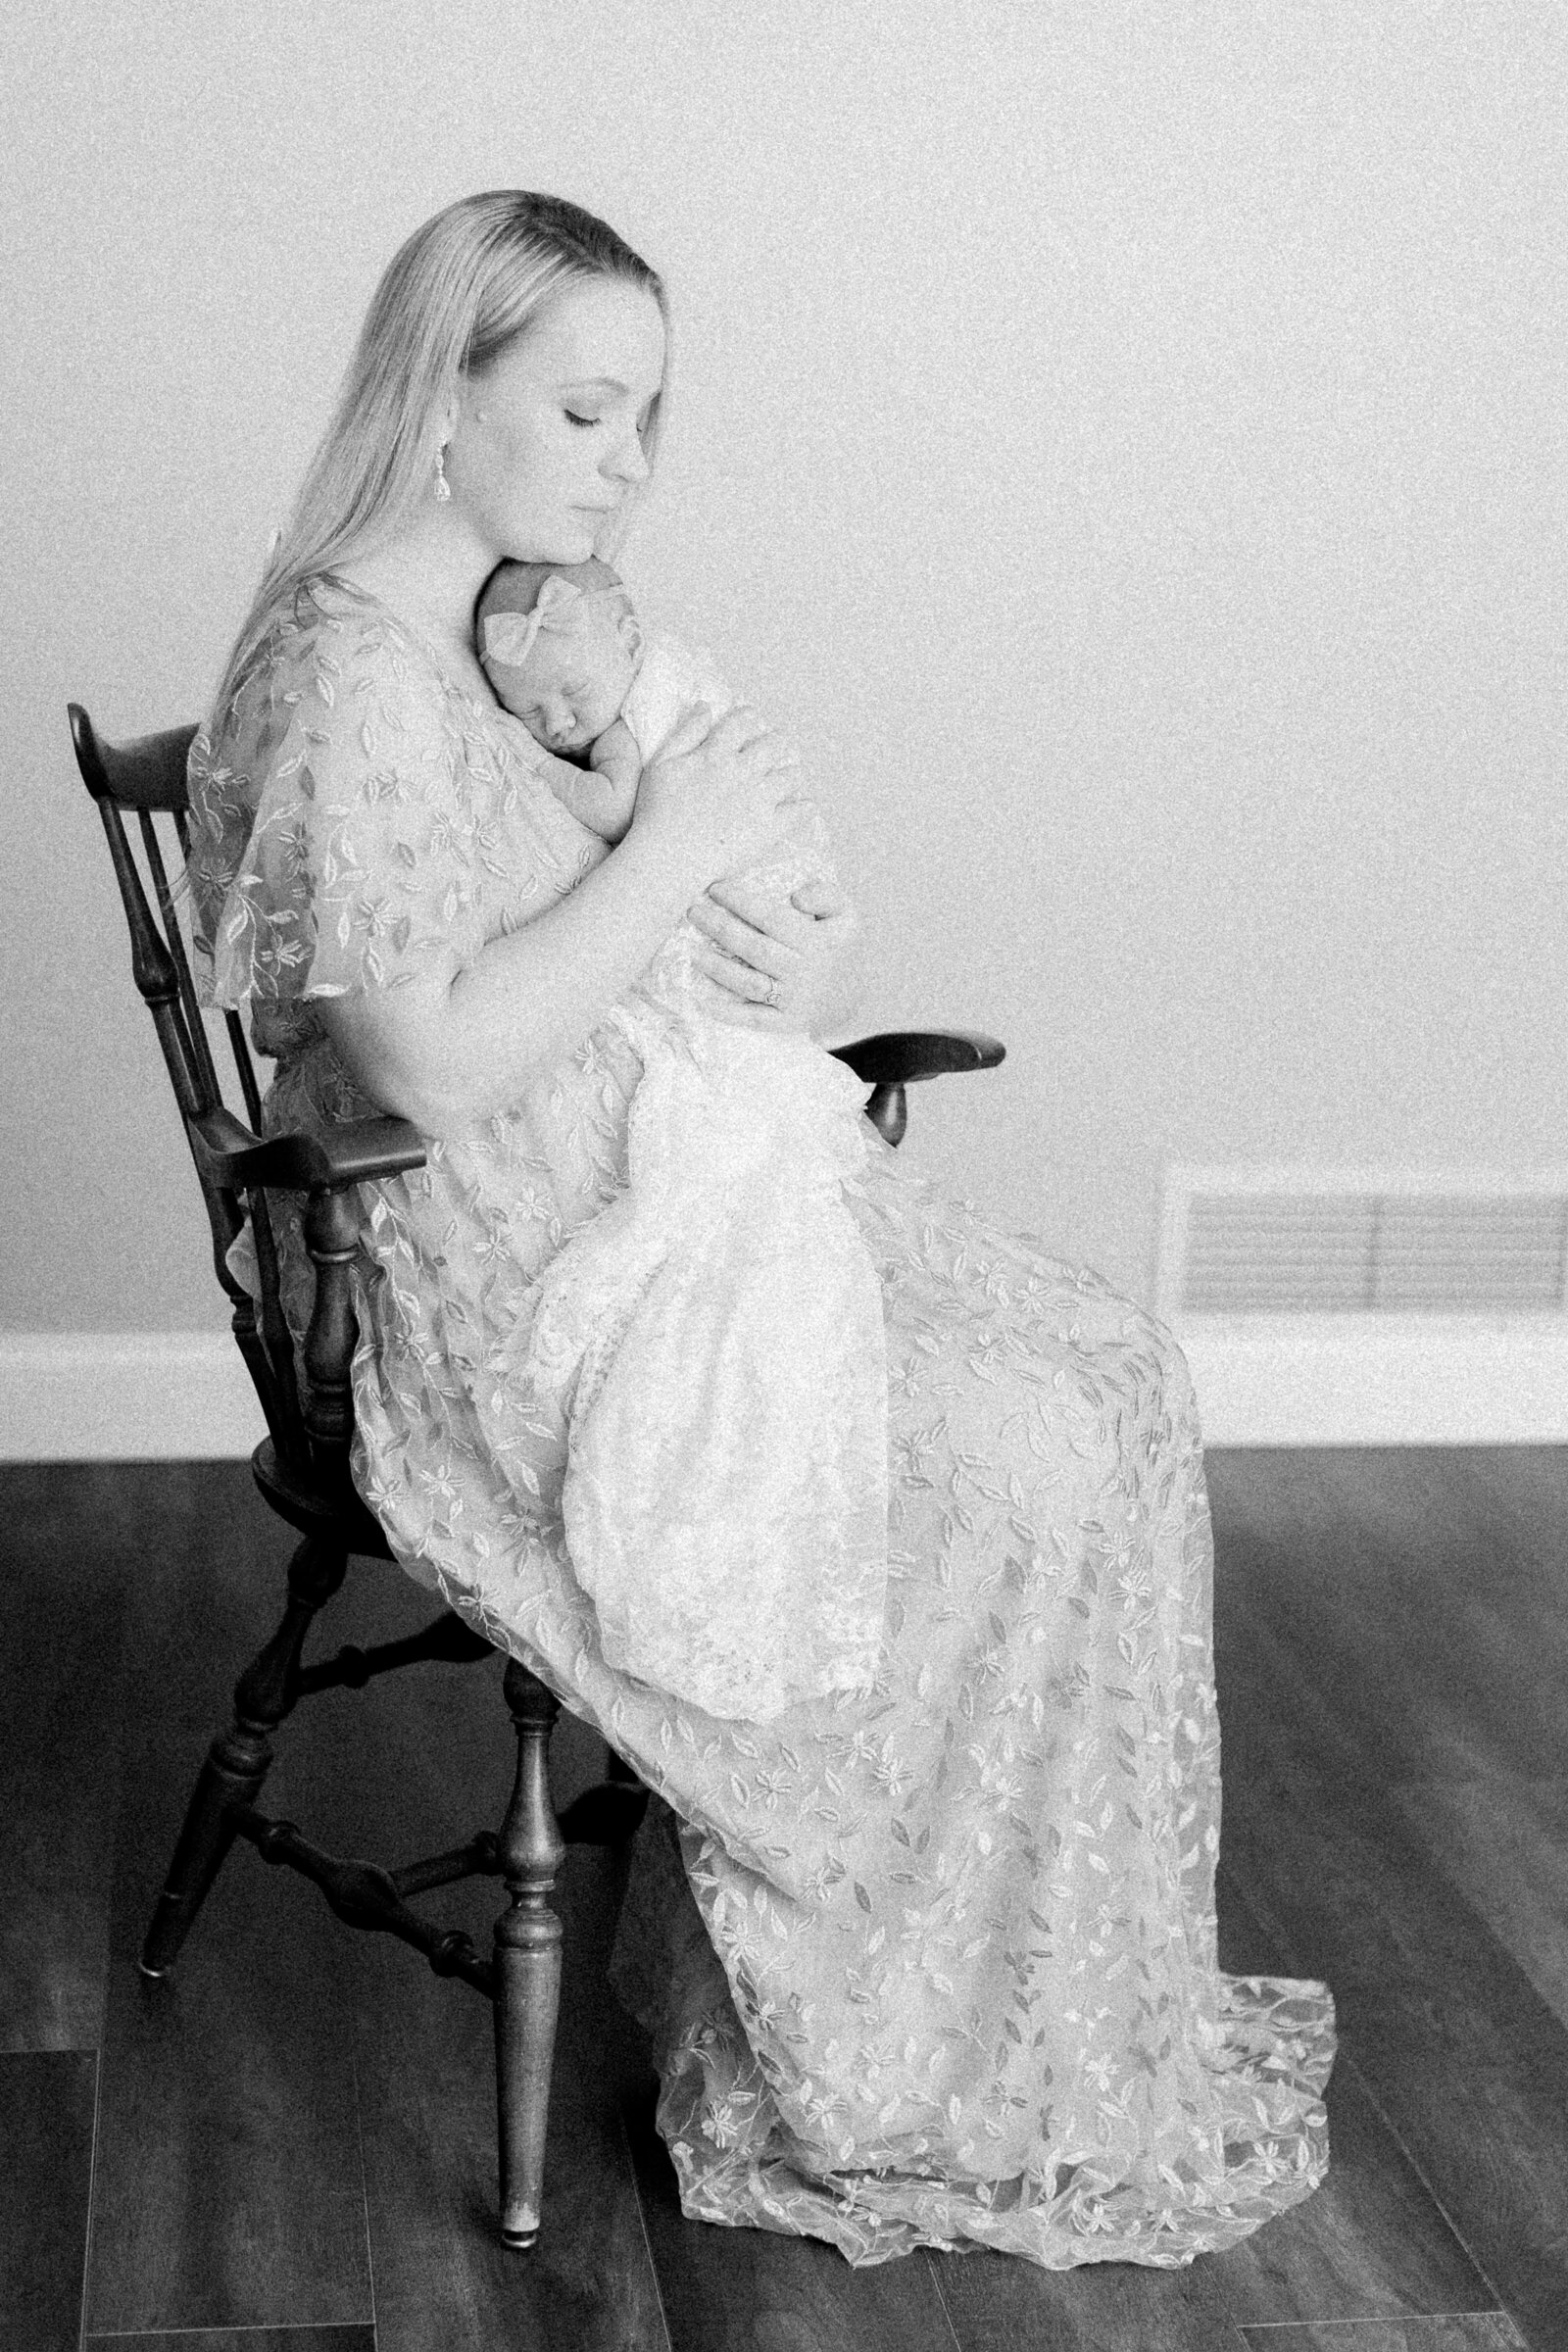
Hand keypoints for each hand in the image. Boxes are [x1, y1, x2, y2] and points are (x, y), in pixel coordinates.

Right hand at [630, 703, 804, 893]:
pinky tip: (799, 808)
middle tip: (772, 753)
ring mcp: (759, 801)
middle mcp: (742, 772)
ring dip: (790, 774)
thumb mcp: (661, 764)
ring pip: (793, 775)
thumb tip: (705, 706)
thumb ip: (685, 733)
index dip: (749, 718)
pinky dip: (804, 807)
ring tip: (784, 782)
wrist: (667, 858)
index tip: (748, 725)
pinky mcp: (770, 829)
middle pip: (775, 743)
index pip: (744, 721)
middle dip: (775, 744)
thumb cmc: (657, 812)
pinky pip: (802, 811)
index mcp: (716, 754)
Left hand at [685, 868, 862, 1036]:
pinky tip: (703, 999)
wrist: (855, 995)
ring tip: (692, 951)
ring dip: (717, 968)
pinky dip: (728, 1012)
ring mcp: (793, 999)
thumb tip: (795, 897)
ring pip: (749, 983)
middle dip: (720, 929)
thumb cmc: (839, 946)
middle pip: (754, 949)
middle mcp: (803, 970)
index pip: (771, 918)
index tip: (716, 889)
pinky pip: (754, 1018)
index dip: (741, 902)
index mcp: (815, 941)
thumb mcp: (845, 914)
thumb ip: (825, 895)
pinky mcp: (786, 1022)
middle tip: (693, 912)